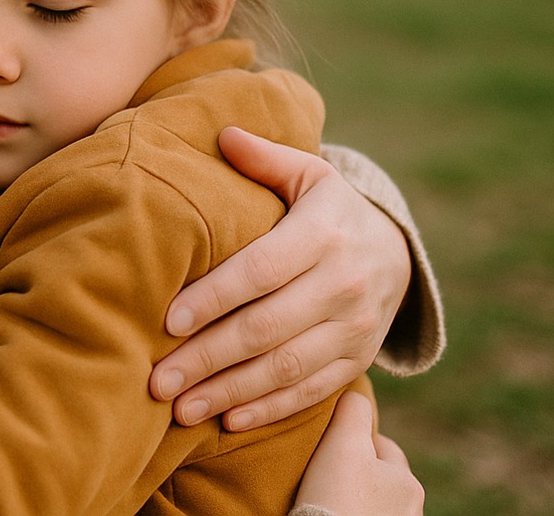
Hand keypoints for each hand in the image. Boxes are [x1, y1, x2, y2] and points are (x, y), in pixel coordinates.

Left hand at [149, 127, 409, 430]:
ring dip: (229, 392)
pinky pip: (310, 392)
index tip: (167, 321)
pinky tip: (226, 420)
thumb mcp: (308, 175)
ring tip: (179, 408)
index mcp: (325, 234)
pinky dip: (268, 410)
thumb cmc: (328, 209)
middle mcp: (344, 284)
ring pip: (286, 368)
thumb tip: (223, 134)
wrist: (397, 252)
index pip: (261, 270)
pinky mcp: (357, 361)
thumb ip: (265, 158)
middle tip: (156, 379)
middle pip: (266, 328)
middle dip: (207, 357)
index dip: (214, 297)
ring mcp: (355, 328)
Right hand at [296, 391, 423, 514]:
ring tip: (326, 498)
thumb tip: (354, 393)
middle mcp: (411, 509)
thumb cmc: (336, 497)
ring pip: (373, 503)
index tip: (328, 444)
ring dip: (355, 498)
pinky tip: (332, 513)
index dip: (352, 439)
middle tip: (326, 472)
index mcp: (407, 481)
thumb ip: (352, 411)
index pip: (380, 445)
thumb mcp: (343, 443)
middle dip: (358, 472)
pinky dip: (352, 514)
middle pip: (379, 477)